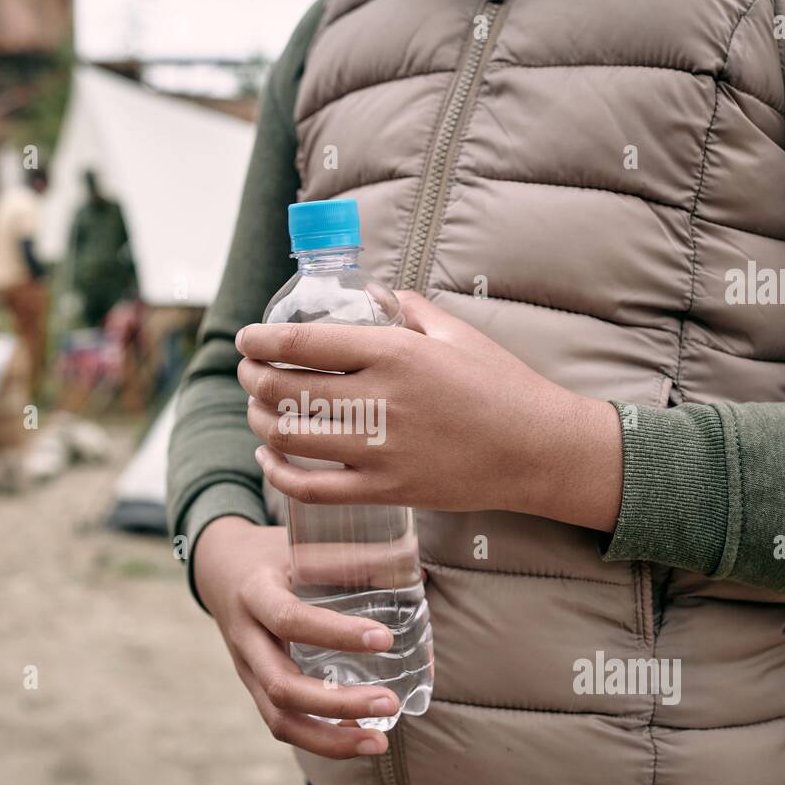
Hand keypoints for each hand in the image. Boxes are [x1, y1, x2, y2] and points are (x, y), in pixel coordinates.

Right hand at [192, 517, 398, 758]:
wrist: (218, 568)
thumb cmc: (271, 555)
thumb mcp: (300, 545)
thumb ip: (349, 558)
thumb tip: (414, 571)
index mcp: (255, 594)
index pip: (290, 619)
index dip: (337, 633)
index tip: (384, 639)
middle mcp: (246, 639)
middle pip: (282, 687)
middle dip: (338, 704)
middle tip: (390, 703)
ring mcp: (247, 670)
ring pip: (279, 720)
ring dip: (330, 740)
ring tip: (379, 742)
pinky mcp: (256, 688)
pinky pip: (284, 723)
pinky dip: (321, 738)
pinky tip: (359, 736)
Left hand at [236, 291, 622, 530]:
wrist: (538, 449)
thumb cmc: (501, 385)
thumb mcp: (455, 334)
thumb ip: (408, 310)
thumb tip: (375, 293)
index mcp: (395, 354)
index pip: (305, 344)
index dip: (262, 341)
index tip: (245, 339)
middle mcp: (382, 401)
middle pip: (287, 391)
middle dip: (253, 379)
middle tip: (247, 372)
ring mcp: (382, 451)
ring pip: (292, 437)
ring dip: (260, 421)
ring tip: (256, 410)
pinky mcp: (386, 490)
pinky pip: (314, 488)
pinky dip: (281, 474)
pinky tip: (269, 458)